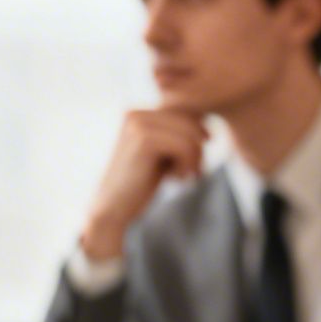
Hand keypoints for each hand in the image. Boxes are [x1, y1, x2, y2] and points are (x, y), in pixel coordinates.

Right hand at [79, 108, 209, 260]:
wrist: (113, 207)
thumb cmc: (140, 182)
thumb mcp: (162, 154)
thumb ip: (176, 135)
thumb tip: (207, 122)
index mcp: (138, 113)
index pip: (184, 114)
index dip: (198, 138)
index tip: (194, 163)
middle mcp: (135, 113)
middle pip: (190, 121)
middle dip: (198, 148)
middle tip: (194, 172)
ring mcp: (137, 124)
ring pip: (190, 134)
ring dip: (196, 158)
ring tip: (185, 176)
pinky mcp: (143, 140)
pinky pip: (185, 146)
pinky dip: (188, 164)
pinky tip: (177, 178)